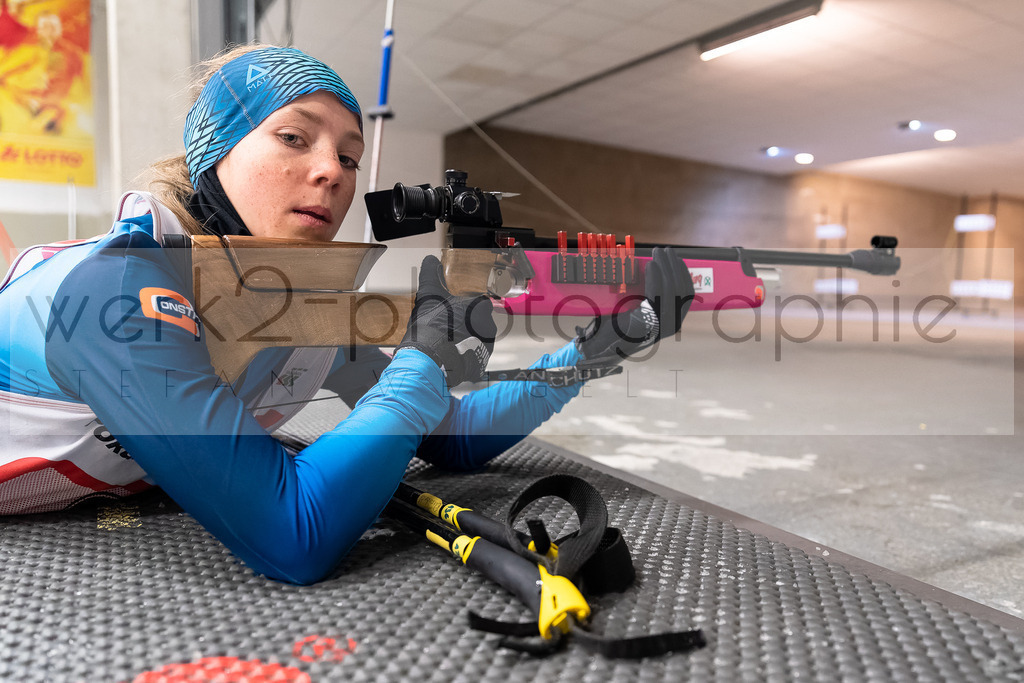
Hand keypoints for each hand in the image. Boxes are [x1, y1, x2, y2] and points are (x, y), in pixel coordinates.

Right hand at [397, 255, 496, 386]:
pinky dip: (464, 355)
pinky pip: (474, 356)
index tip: (454, 310)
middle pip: (478, 321)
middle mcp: (488, 326)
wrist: (429, 360)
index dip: (464, 306)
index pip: (477, 302)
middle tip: (447, 327)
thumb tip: (430, 261)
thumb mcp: (429, 295)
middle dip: (465, 323)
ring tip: (447, 342)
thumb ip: (432, 276)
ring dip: (465, 339)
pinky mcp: (481, 364)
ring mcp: (486, 347)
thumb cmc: (432, 327)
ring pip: (477, 339)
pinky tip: (450, 354)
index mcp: (479, 307)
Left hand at [575, 247, 693, 363]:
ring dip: (665, 267)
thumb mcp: (641, 309)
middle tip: (665, 250)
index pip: (687, 294)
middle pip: (680, 289)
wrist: (603, 346)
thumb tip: (658, 269)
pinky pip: (656, 295)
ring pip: (670, 290)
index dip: (684, 274)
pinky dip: (654, 278)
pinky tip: (650, 266)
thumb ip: (653, 295)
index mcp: (673, 322)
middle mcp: (671, 325)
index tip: (677, 259)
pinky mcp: (648, 323)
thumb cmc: (619, 327)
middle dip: (674, 266)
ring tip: (657, 254)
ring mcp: (661, 326)